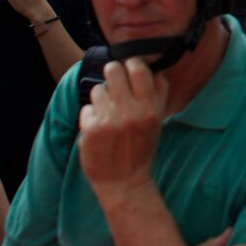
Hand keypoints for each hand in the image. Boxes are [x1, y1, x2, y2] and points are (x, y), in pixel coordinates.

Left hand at [78, 58, 166, 193]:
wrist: (125, 182)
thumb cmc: (142, 148)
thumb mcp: (158, 121)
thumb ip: (158, 95)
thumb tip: (153, 70)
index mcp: (151, 108)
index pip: (139, 68)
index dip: (132, 64)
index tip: (130, 68)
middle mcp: (131, 111)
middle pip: (113, 70)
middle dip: (111, 73)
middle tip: (113, 82)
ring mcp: (109, 120)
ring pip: (97, 89)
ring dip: (100, 98)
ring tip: (108, 113)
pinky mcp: (90, 129)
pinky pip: (86, 108)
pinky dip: (91, 116)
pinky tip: (99, 129)